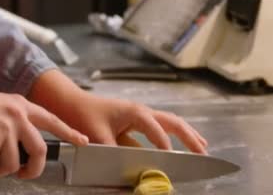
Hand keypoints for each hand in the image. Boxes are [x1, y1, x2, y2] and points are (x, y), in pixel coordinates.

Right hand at [0, 75, 88, 178]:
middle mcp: (17, 115)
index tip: (83, 141)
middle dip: (34, 168)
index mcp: (19, 105)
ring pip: (13, 163)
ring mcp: (5, 129)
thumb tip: (17, 147)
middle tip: (24, 174)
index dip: (68, 132)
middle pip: (40, 150)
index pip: (51, 119)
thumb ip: (11, 120)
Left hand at [29, 70, 207, 153]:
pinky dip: (172, 137)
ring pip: (169, 123)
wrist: (69, 103)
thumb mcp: (96, 137)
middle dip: (189, 137)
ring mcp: (139, 115)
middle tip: (203, 153)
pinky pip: (159, 129)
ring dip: (186, 134)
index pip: (156, 129)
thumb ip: (113, 154)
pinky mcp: (135, 122)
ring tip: (202, 147)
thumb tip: (128, 169)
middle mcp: (141, 111)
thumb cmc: (82, 115)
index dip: (164, 145)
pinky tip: (178, 147)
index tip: (170, 160)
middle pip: (172, 122)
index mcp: (134, 112)